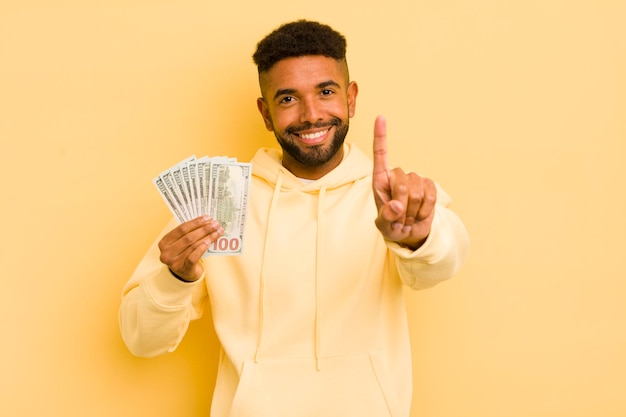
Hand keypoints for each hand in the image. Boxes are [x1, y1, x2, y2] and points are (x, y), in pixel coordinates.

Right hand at [158, 216, 223, 280]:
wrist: (185, 274)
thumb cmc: (184, 254)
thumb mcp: (181, 244)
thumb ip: (188, 233)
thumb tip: (206, 221)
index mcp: (164, 242)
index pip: (181, 229)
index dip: (195, 222)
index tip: (207, 218)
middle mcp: (166, 252)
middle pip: (188, 237)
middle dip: (204, 229)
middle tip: (215, 224)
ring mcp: (174, 262)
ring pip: (193, 246)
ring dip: (208, 237)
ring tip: (218, 231)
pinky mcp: (183, 269)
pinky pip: (194, 257)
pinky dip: (202, 248)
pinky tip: (210, 242)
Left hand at [372, 115, 436, 249]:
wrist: (410, 232)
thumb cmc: (392, 226)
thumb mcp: (384, 226)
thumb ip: (386, 217)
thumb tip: (396, 205)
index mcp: (380, 180)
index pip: (380, 154)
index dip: (380, 136)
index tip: (380, 117)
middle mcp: (396, 175)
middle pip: (401, 182)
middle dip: (401, 204)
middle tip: (399, 218)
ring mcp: (414, 179)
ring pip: (416, 191)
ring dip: (412, 210)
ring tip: (408, 216)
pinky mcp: (429, 185)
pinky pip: (430, 196)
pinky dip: (425, 210)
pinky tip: (419, 213)